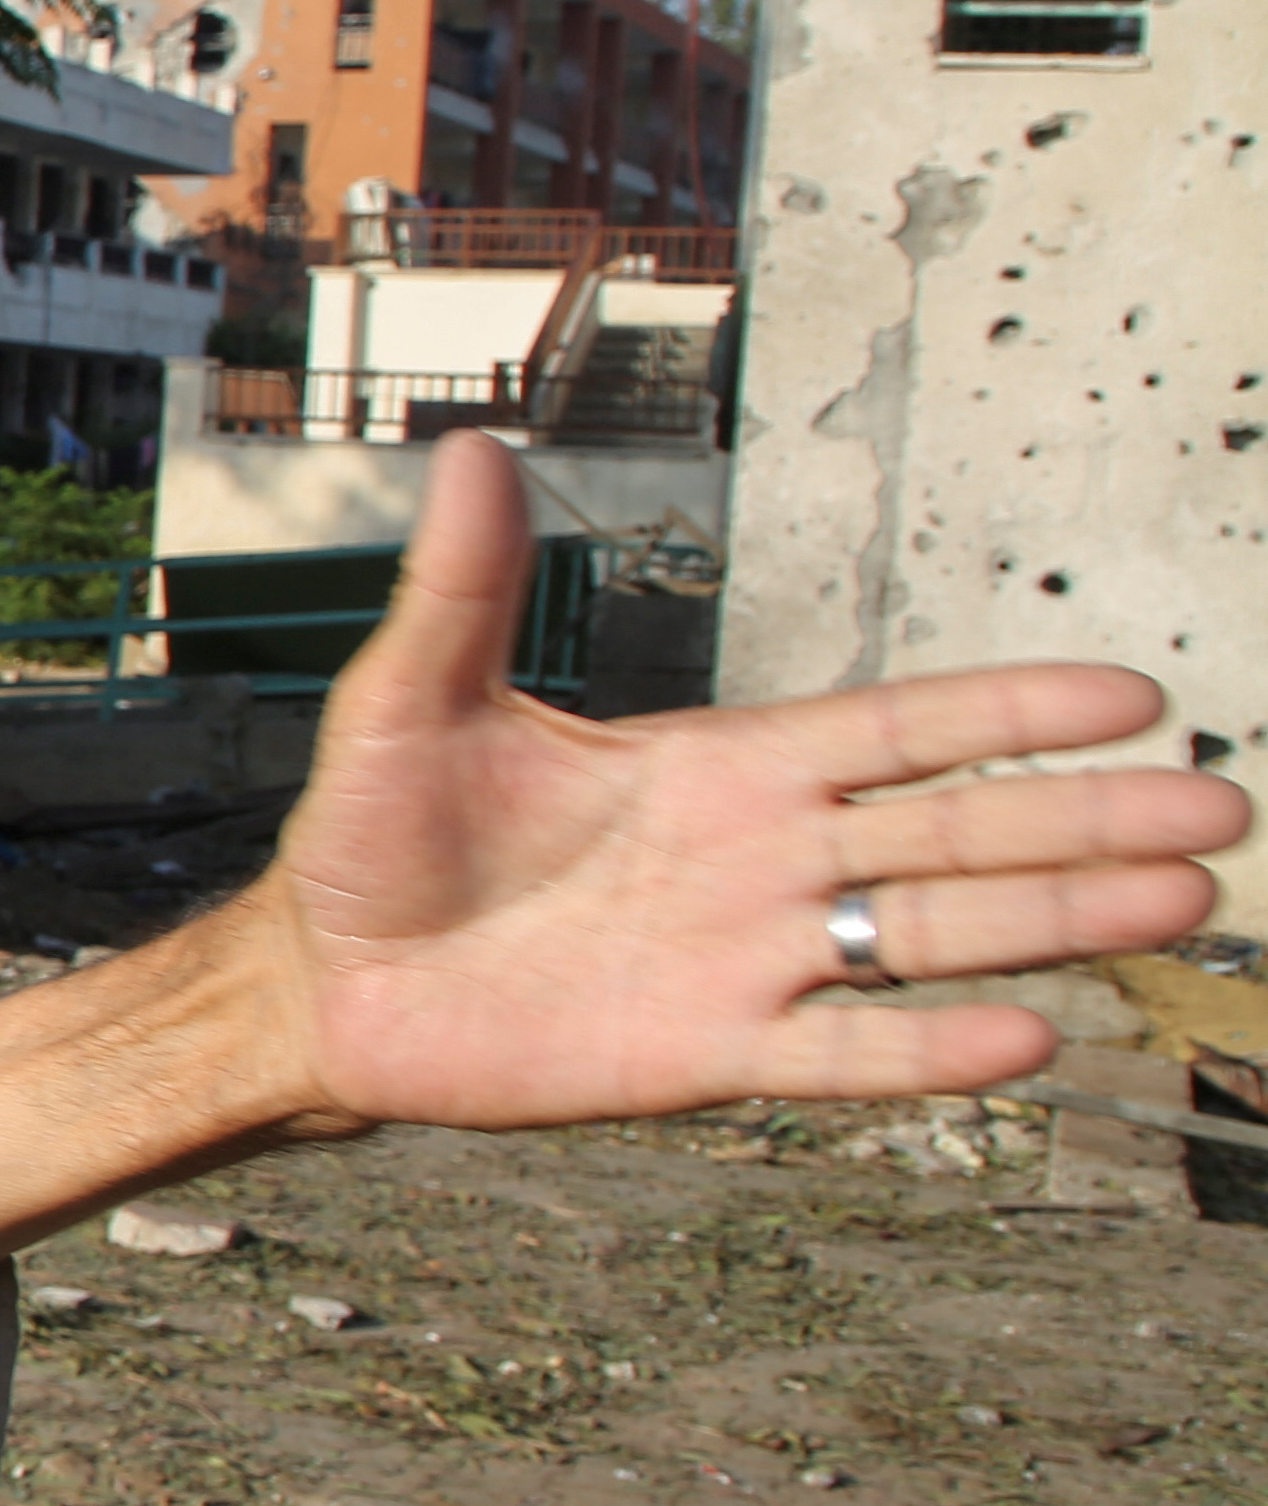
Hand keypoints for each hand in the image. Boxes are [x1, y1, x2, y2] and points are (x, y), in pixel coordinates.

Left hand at [260, 434, 1245, 1126]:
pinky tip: (1030, 1037)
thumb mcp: (410, 702)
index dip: (1009, 715)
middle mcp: (763, 858)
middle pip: (956, 834)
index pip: (899, 730)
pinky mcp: (707, 1055)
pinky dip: (928, 1050)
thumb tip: (475, 451)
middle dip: (1085, 821)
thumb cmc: (373, 834)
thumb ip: (463, 592)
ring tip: (1180, 904)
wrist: (327, 975)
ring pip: (929, 938)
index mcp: (720, 766)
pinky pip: (841, 1052)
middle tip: (1222, 809)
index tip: (1133, 700)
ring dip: (1053, 924)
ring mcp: (747, 958)